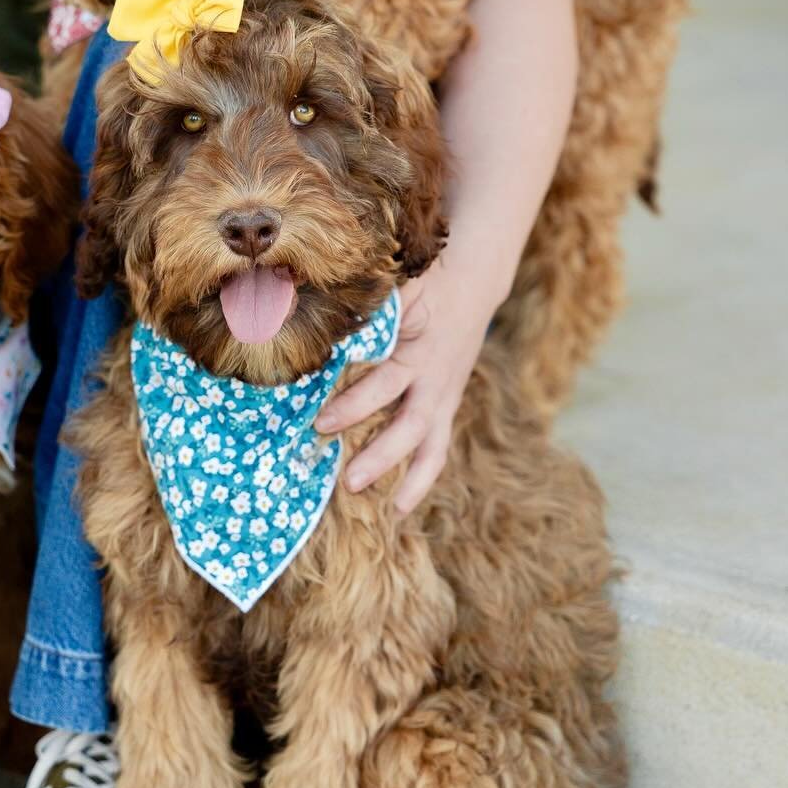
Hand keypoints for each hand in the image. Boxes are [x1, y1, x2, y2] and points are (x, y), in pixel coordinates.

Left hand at [314, 252, 499, 514]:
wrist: (473, 283)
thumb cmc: (423, 282)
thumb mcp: (396, 288)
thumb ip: (365, 311)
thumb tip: (315, 323)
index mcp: (419, 349)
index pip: (384, 384)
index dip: (354, 406)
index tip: (321, 423)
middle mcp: (435, 379)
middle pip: (410, 426)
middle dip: (379, 455)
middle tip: (347, 481)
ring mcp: (444, 396)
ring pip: (430, 445)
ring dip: (408, 478)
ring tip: (380, 505)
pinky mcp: (445, 406)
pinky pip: (436, 448)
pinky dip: (421, 477)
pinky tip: (399, 504)